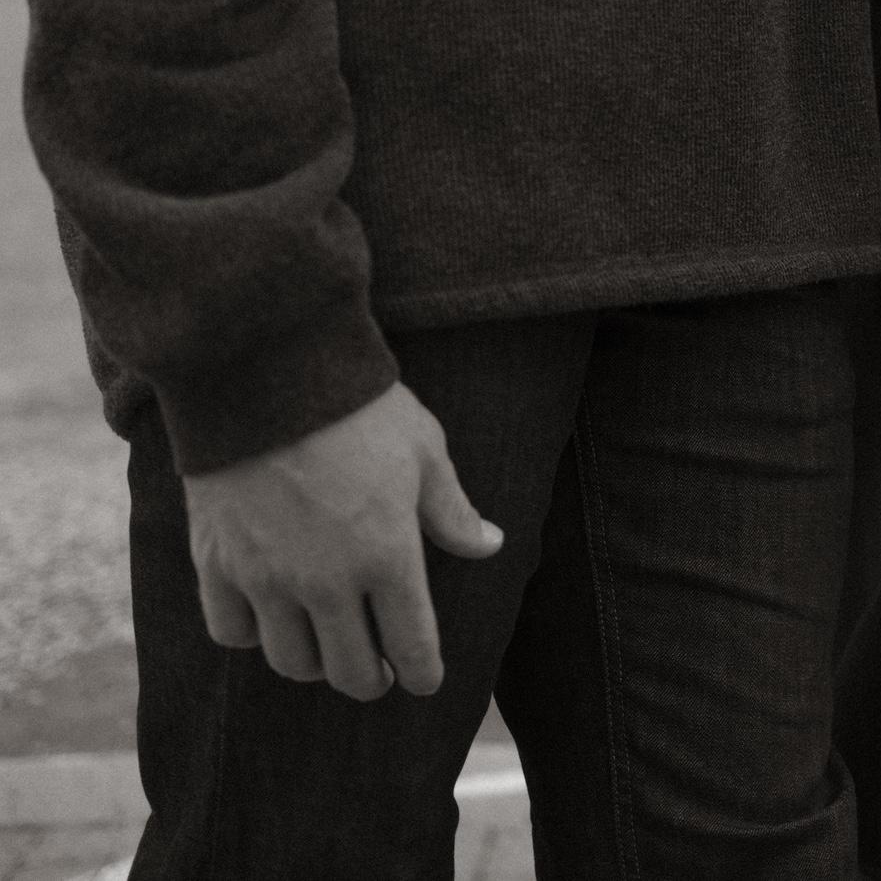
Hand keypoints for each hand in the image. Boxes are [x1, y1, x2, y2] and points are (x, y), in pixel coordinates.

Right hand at [183, 383, 503, 701]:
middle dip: (372, 680)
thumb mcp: (425, 451)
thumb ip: (452, 511)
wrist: (268, 374)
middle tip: (380, 672)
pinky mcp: (217, 563)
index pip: (412, 644)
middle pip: (350, 670)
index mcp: (388, 556)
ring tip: (328, 649)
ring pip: (291, 661)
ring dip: (315, 665)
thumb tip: (489, 546)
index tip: (426, 679)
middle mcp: (327, 582)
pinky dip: (252, 636)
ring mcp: (266, 578)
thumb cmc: (360, 408)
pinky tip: (268, 618)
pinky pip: (231, 631)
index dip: (424, 671)